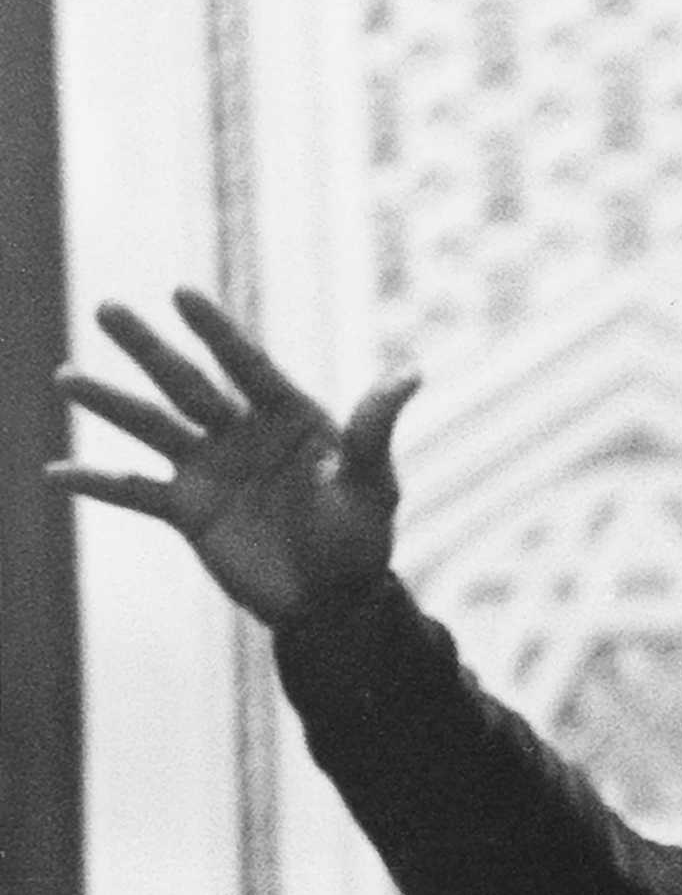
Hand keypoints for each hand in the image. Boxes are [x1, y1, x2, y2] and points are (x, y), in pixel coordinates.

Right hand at [46, 288, 419, 628]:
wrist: (335, 600)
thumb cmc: (361, 536)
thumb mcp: (372, 482)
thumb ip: (374, 428)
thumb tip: (411, 372)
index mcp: (287, 416)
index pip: (246, 364)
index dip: (216, 331)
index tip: (182, 294)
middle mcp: (240, 433)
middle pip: (186, 381)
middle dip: (147, 348)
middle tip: (106, 309)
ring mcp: (209, 469)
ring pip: (150, 427)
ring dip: (109, 403)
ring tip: (67, 376)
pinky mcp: (187, 511)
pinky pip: (133, 493)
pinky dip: (96, 484)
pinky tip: (56, 473)